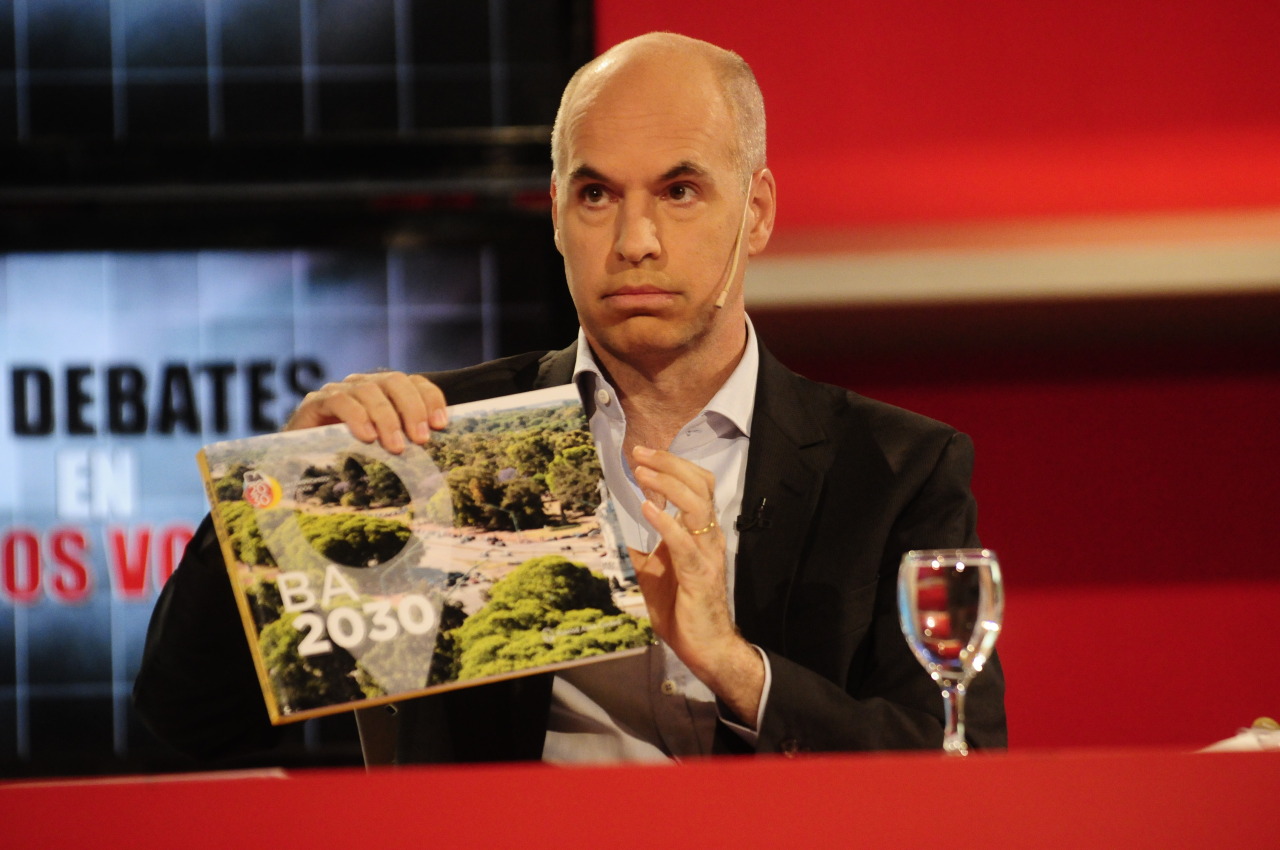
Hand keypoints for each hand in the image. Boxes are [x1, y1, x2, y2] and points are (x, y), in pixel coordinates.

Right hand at [284, 371, 447, 452]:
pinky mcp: (316, 402)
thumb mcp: (382, 448)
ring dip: (387, 418)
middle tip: (420, 439)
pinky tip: (367, 437)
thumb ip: (405, 441)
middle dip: (412, 409)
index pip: (415, 383)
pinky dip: (357, 417)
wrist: (298, 462)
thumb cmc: (348, 457)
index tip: (441, 424)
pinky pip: (340, 400)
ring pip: (369, 390)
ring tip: (396, 447)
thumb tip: (441, 451)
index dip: (430, 399)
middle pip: (395, 381)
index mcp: (385, 392)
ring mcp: (340, 390)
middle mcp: (364, 384)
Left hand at [629, 445, 764, 725]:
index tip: (642, 455)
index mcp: (700, 534)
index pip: (696, 486)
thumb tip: (614, 530)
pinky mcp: (700, 575)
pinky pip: (685, 543)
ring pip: (697, 506)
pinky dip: (666, 523)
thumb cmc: (683, 610)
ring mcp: (706, 555)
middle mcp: (708, 538)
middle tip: (640, 454)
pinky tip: (648, 509)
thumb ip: (641, 550)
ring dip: (668, 486)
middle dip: (669, 465)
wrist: (706, 648)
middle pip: (700, 486)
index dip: (673, 466)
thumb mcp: (652, 574)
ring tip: (643, 475)